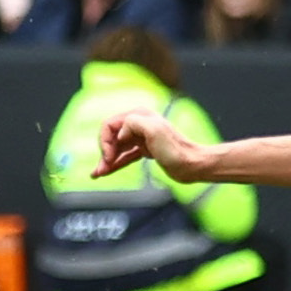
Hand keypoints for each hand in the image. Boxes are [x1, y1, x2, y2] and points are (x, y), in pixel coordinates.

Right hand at [95, 108, 210, 180]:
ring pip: (116, 148)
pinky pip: (124, 156)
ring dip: (106, 160)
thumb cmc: (176, 150)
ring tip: (98, 173)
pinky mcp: (144, 151)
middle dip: (104, 153)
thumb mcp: (154, 130)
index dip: (104, 141)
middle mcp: (138, 125)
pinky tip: (106, 172)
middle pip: (111, 137)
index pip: (109, 125)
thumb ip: (133, 123)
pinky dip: (114, 164)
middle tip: (102, 169)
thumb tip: (120, 133)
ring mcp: (140, 139)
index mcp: (139, 116)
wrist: (192, 165)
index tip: (108, 157)